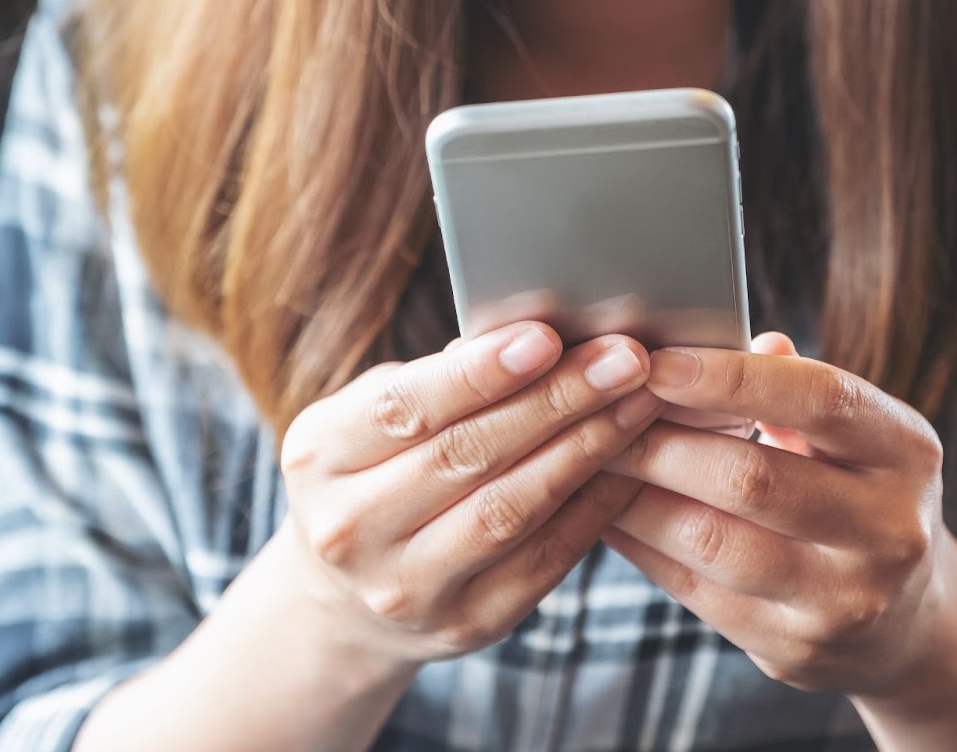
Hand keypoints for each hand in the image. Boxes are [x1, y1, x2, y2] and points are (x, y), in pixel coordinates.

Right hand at [278, 322, 665, 666]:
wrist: (346, 601)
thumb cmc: (374, 474)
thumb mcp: (372, 419)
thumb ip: (438, 379)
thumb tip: (530, 331)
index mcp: (318, 456)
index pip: (405, 407)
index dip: (479, 373)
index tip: (546, 336)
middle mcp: (351, 529)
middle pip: (466, 455)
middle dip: (556, 399)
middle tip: (624, 358)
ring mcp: (405, 587)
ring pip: (509, 510)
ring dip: (584, 449)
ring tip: (637, 402)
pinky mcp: (465, 624)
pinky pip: (543, 560)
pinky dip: (592, 507)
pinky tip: (629, 464)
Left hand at [600, 332, 949, 697]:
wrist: (906, 623)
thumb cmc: (856, 493)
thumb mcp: (854, 435)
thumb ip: (790, 386)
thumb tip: (719, 335)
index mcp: (906, 451)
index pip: (820, 400)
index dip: (732, 378)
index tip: (657, 360)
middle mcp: (888, 529)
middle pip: (752, 478)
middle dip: (660, 441)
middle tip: (598, 411)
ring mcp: (843, 599)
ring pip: (710, 541)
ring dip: (635, 495)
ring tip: (592, 457)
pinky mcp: (792, 647)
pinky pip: (692, 589)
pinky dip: (638, 544)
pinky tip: (605, 511)